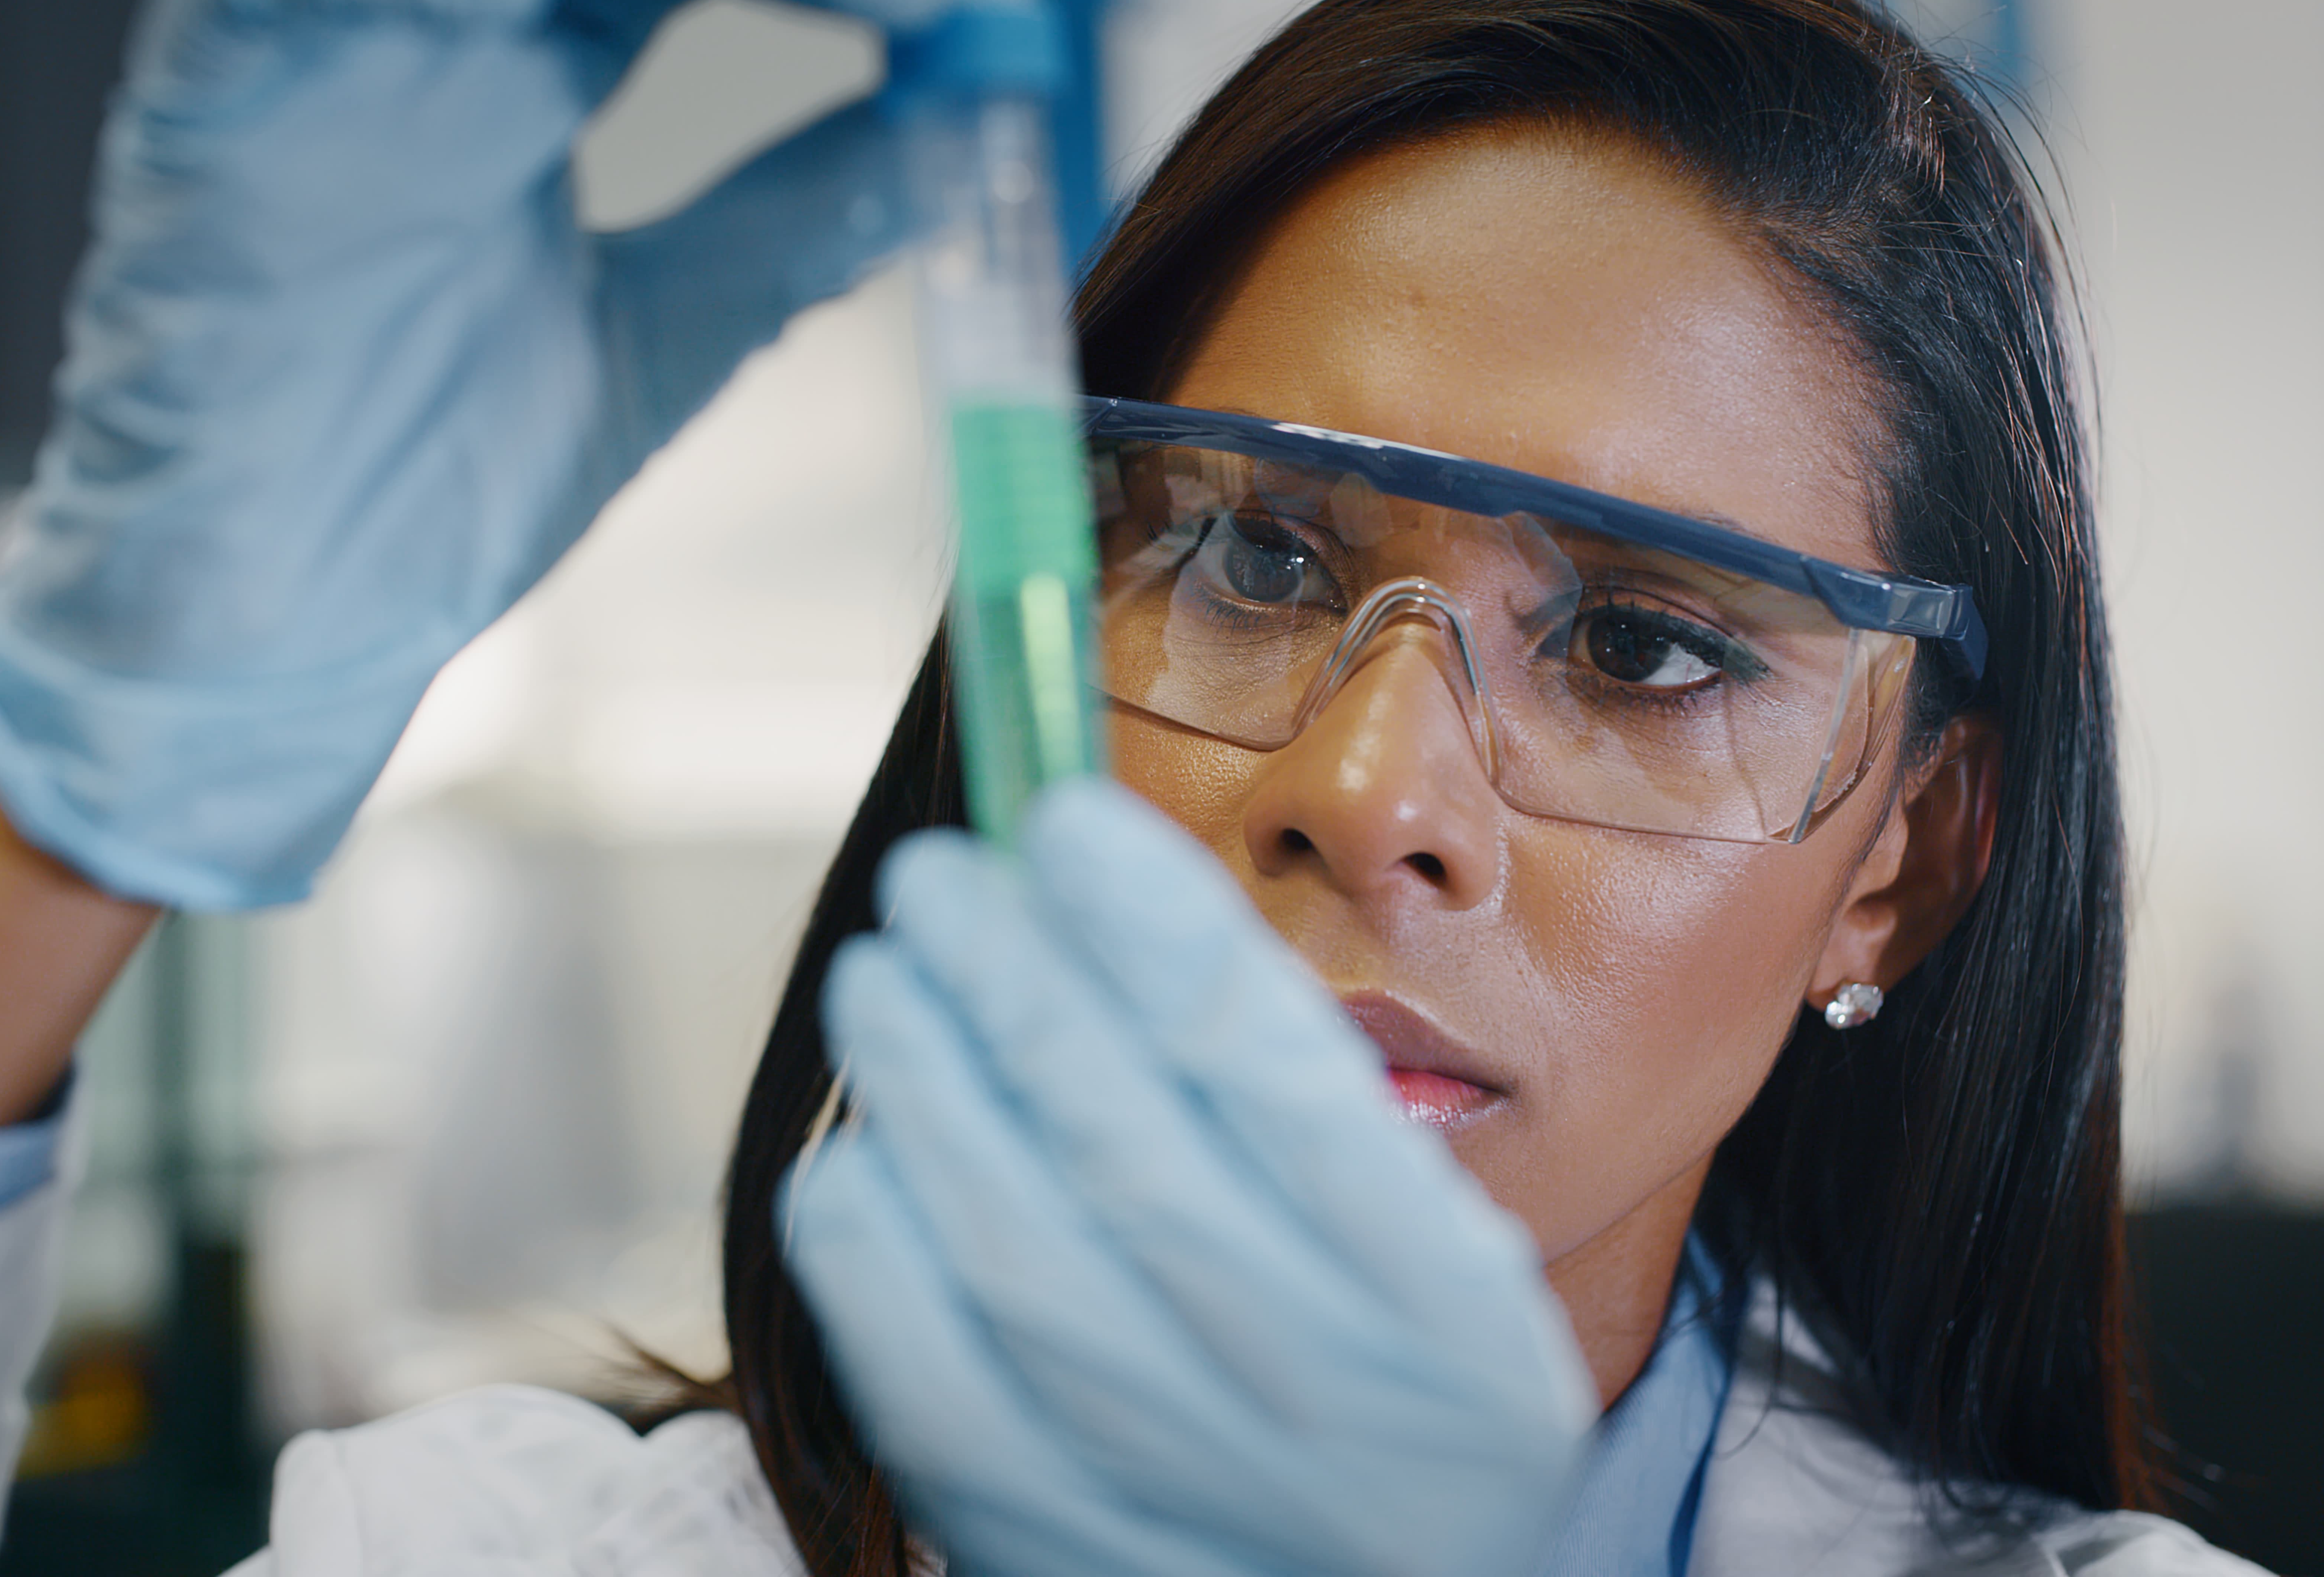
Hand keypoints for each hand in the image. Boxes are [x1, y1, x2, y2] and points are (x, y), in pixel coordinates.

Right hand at [0, 0, 1028, 909]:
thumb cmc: (418, 482)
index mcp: (517, 42)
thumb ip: (792, 214)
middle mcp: (426, 6)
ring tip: (905, 3)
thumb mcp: (667, 327)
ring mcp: (336, 25)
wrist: (255, 625)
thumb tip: (953, 138)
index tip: (994, 11)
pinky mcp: (242, 70)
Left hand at [782, 782, 1592, 1576]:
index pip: (1280, 1078)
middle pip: (1131, 1152)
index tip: (1063, 820)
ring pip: (1011, 1253)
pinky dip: (875, 1241)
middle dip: (1017, 987)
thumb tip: (1103, 905)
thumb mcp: (1436, 1268)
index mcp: (1454, 1323)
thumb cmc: (1381, 1407)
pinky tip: (869, 1151)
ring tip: (882, 977)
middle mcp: (1329, 1413)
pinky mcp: (1040, 1548)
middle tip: (939, 877)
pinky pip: (922, 1373)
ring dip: (929, 1087)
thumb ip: (1300, 1114)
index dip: (1156, 928)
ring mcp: (1181, 1496)